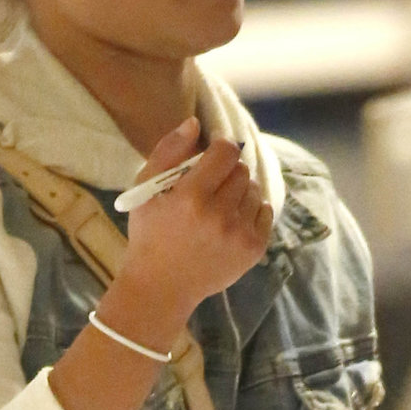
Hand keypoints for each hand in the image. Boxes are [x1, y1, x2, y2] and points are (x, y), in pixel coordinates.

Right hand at [120, 118, 272, 332]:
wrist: (161, 287)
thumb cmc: (149, 234)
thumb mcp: (145, 190)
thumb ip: (168, 152)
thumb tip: (196, 122)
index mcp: (191, 197)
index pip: (226, 151)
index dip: (219, 150)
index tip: (210, 159)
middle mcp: (219, 215)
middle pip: (241, 169)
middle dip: (227, 172)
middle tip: (210, 187)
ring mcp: (239, 234)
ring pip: (254, 189)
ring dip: (239, 190)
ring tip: (219, 205)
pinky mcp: (254, 249)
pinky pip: (264, 211)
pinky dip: (251, 210)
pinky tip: (231, 220)